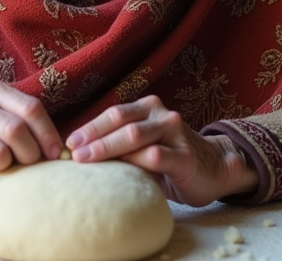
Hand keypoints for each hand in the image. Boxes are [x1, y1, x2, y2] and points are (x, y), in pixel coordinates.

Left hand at [64, 95, 256, 206]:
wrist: (213, 168)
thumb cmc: (169, 158)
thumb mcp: (143, 146)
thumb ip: (120, 145)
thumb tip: (79, 154)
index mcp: (148, 108)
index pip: (114, 114)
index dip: (89, 127)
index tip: (68, 142)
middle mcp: (161, 114)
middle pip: (121, 121)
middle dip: (93, 137)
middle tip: (72, 152)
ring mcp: (175, 132)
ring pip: (135, 135)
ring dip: (107, 147)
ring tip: (86, 159)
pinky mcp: (185, 156)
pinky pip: (156, 156)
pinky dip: (135, 162)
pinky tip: (119, 172)